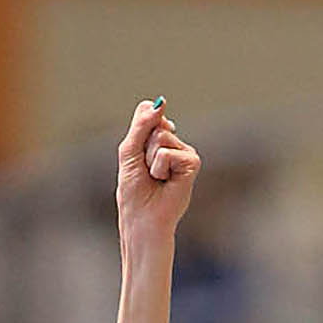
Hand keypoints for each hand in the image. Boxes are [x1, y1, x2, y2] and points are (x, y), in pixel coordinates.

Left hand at [116, 98, 199, 255]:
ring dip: (150, 161)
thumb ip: (142, 124)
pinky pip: (168, 153)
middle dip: (143, 148)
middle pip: (155, 123)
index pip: (148, 113)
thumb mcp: (130, 152)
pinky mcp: (192, 163)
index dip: (138, 131)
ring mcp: (184, 152)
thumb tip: (160, 102)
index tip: (136, 155)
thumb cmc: (134, 192)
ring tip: (155, 178)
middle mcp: (172, 143)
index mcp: (156, 139)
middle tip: (146, 171)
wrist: (143, 220)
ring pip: (161, 137)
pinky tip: (165, 182)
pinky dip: (159, 168)